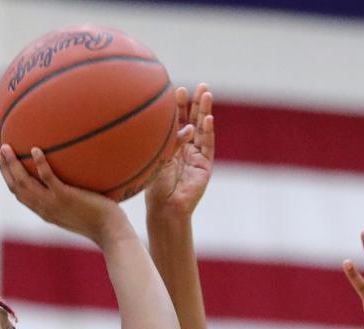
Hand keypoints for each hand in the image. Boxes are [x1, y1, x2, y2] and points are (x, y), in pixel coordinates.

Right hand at [0, 144, 130, 248]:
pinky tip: (36, 149)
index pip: (20, 195)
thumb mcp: (81, 208)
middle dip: (4, 169)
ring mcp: (54, 204)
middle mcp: (45, 209)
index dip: (8, 178)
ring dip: (13, 165)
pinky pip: (48, 179)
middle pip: (16, 188)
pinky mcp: (66, 198)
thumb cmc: (102, 221)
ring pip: (25, 183)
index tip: (2, 163)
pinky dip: (40, 164)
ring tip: (7, 147)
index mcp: (46, 211)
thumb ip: (72, 195)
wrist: (111, 233)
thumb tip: (76, 175)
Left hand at [145, 84, 214, 217]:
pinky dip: (209, 132)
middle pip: (193, 120)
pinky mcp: (205, 166)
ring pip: (203, 129)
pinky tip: (209, 119)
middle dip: (196, 103)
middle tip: (200, 85)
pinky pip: (208, 146)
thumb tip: (177, 125)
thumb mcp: (157, 157)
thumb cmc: (154, 186)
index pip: (178, 120)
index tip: (178, 90)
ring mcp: (196, 156)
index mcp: (171, 144)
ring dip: (205, 111)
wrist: (165, 208)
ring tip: (207, 93)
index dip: (179, 105)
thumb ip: (167, 140)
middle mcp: (185, 148)